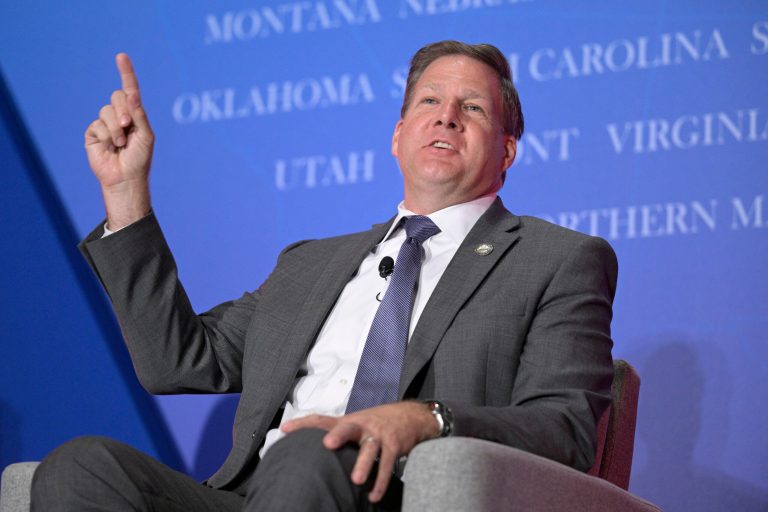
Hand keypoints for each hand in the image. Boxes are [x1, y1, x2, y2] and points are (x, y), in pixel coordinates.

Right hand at [84, 53, 153, 229]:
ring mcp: (105, 124)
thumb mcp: (145, 135)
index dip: (126, 73)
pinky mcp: (93, 133)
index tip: (121, 56)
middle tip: (128, 126)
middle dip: (124, 109)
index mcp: (135, 114)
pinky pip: (96, 125)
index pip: (130, 90)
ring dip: (116, 128)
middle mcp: (120, 116)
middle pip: (117, 96)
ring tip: (121, 143)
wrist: (125, 179)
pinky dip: (106, 135)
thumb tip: (132, 94)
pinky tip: (110, 147)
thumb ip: (139, 115)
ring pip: (106, 111)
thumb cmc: (140, 159)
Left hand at [281, 402, 438, 502]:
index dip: (304, 423)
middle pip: (347, 427)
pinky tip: (373, 495)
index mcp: (349, 420)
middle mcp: (362, 426)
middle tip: (327, 444)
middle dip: (338, 435)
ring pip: (370, 448)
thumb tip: (312, 448)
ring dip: (363, 464)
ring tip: (357, 480)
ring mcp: (379, 435)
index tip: (286, 430)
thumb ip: (336, 433)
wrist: (411, 416)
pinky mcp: (394, 445)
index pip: (322, 419)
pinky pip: (387, 465)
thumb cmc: (378, 422)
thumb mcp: (356, 423)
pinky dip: (380, 482)